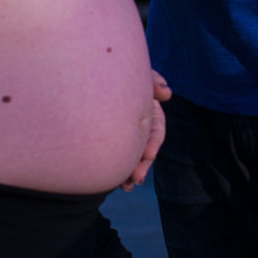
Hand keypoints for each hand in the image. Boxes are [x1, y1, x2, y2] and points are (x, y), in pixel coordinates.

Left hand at [120, 70, 171, 190]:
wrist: (90, 73)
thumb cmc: (117, 70)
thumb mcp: (136, 72)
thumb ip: (152, 80)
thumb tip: (167, 93)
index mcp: (149, 111)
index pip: (156, 129)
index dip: (153, 142)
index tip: (148, 154)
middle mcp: (141, 126)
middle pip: (145, 149)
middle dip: (142, 165)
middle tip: (136, 179)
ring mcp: (126, 135)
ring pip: (131, 157)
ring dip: (131, 173)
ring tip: (126, 186)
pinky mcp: (110, 142)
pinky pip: (117, 159)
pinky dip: (118, 173)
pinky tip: (118, 185)